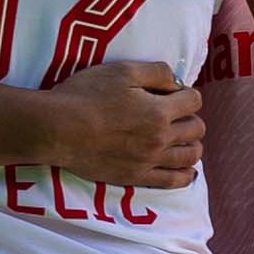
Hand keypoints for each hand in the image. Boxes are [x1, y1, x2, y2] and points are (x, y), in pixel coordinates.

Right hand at [39, 58, 204, 189]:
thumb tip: (176, 81)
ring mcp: (149, 161)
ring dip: (192, 145)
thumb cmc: (85, 96)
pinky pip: (172, 181)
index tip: (176, 93)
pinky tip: (185, 171)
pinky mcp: (136, 178)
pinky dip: (184, 175)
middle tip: (177, 115)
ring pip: (189, 156)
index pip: (194, 101)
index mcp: (159, 111)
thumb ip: (156, 72)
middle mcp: (160, 138)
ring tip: (183, 140)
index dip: (187, 94)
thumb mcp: (122, 71)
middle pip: (196, 129)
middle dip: (191, 118)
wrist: (58, 129)